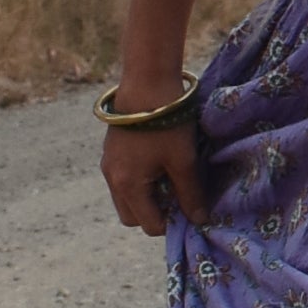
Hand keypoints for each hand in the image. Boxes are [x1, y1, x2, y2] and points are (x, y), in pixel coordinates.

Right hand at [100, 109, 208, 233]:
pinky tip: (159, 164)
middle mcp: (112, 178)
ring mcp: (109, 163)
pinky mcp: (111, 150)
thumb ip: (190, 194)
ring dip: (147, 197)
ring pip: (126, 197)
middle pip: (132, 215)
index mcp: (127, 186)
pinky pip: (124, 179)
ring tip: (170, 180)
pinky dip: (140, 181)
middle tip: (178, 198)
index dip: (171, 224)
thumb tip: (199, 219)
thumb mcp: (184, 161)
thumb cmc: (168, 124)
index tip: (190, 210)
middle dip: (155, 214)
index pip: (148, 224)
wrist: (147, 83)